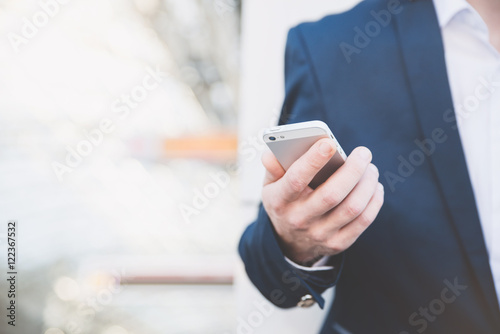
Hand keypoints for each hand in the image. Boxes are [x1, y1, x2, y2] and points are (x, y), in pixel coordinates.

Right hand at [261, 139, 383, 264]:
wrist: (289, 242)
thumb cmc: (285, 201)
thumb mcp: (271, 185)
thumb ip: (273, 167)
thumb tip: (271, 154)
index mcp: (280, 200)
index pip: (295, 180)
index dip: (312, 161)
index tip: (329, 142)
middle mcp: (299, 219)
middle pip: (331, 195)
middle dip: (352, 170)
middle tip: (363, 153)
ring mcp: (320, 234)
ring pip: (352, 208)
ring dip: (367, 184)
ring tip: (370, 168)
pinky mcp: (338, 243)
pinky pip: (363, 221)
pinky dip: (373, 201)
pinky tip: (374, 186)